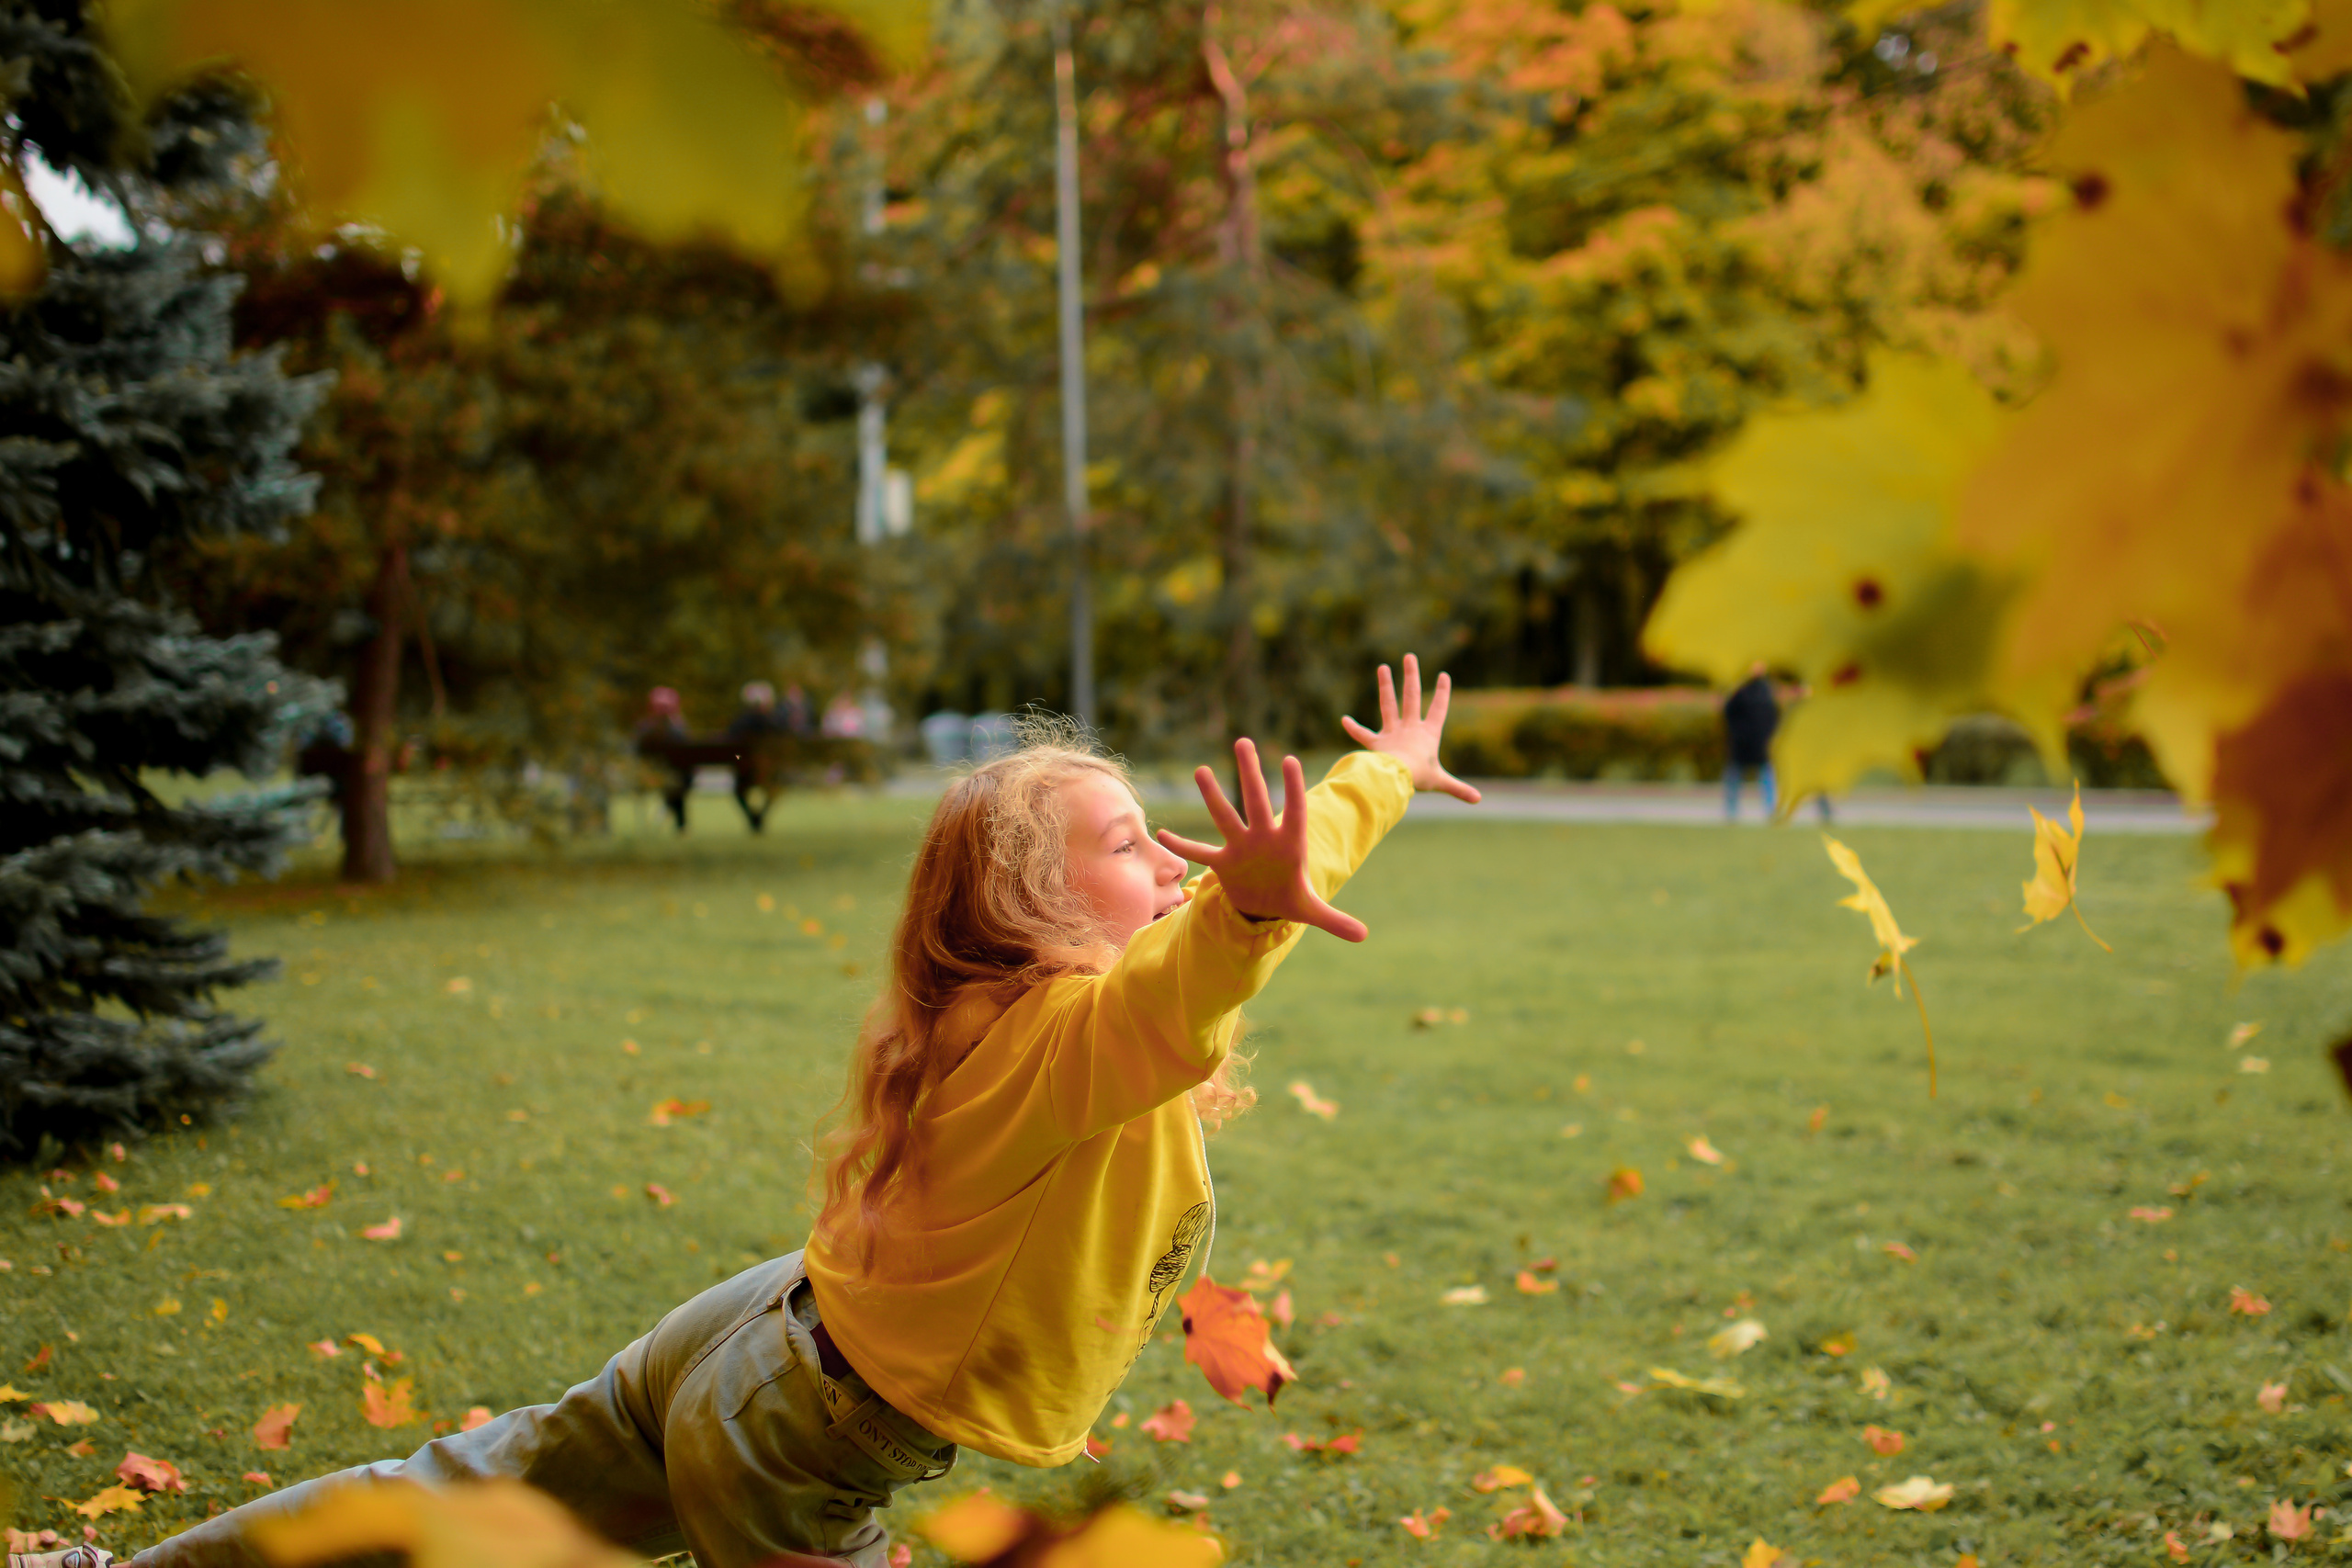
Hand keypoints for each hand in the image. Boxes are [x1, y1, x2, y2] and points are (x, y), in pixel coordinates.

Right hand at [1156, 739, 1369, 942]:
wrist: (1266, 905)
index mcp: (1289, 845)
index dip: (1292, 788)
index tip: (1290, 760)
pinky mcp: (1223, 862)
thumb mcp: (1312, 910)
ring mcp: (1241, 848)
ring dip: (1213, 795)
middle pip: (1255, 801)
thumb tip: (1363, 936)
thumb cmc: (1291, 898)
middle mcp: (1263, 839)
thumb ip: (1335, 920)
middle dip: (1250, 774)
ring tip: (1201, 769)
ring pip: (1225, 817)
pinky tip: (1162, 835)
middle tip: (1244, 742)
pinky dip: (1183, 847)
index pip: (1293, 811)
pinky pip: (1200, 853)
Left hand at [1339, 653, 1481, 803]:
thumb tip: (1478, 800)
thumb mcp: (1441, 782)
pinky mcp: (1376, 742)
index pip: (1439, 709)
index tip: (1444, 675)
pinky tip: (1344, 720)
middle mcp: (1410, 728)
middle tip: (1409, 656)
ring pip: (1388, 704)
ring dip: (1385, 686)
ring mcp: (1392, 732)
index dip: (1442, 693)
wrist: (1397, 776)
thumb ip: (1458, 789)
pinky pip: (1362, 734)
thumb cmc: (1420, 778)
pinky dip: (1353, 729)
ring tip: (1382, 667)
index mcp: (1428, 734)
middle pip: (1411, 696)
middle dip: (1411, 676)